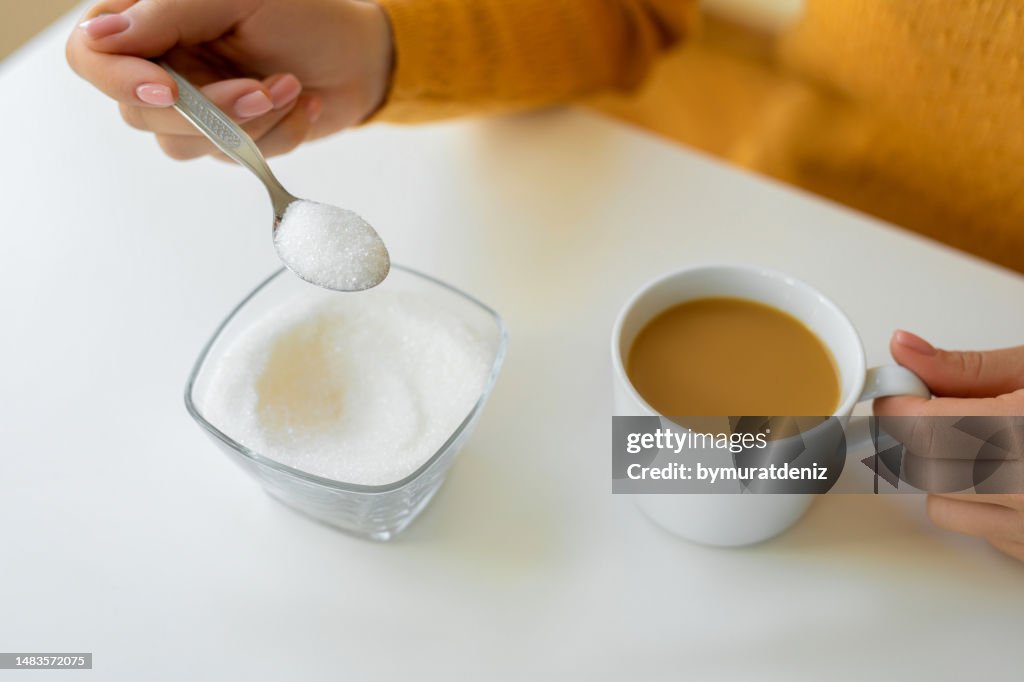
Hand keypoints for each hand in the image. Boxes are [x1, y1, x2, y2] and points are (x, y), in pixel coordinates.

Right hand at [66, 0, 393, 158]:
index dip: (119, 79)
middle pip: (139, 112)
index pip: (91, 57)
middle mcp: (161, 65)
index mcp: (148, 20)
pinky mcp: (229, 139)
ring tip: (289, 87)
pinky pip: (234, 158)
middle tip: (262, 86)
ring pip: (184, 145)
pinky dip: (277, 135)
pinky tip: (301, 102)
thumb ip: (167, 14)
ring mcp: (194, 107)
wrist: (360, 55)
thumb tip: (102, 37)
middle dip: (210, 108)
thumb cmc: (304, 12)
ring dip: (248, 124)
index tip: (168, 89)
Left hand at [874, 330, 1023, 561]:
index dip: (901, 406)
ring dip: (954, 477)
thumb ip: (970, 368)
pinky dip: (992, 508)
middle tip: (953, 410)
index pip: (920, 430)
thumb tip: (906, 349)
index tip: (902, 392)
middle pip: (926, 470)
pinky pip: (987, 534)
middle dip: (926, 437)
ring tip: (1004, 447)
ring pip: (947, 508)